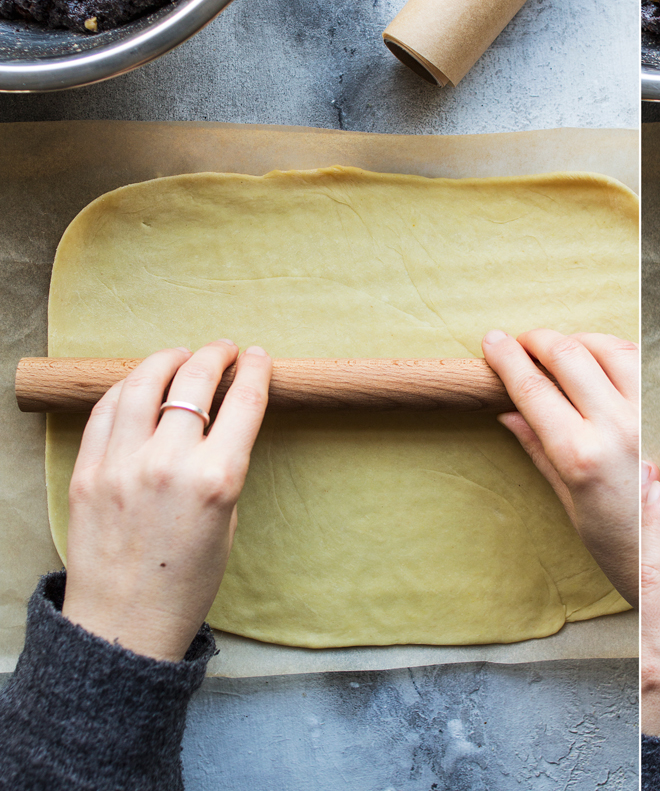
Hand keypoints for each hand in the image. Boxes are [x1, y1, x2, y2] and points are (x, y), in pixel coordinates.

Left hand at [61, 340, 271, 662]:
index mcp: (217, 479)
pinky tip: (140, 385)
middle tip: (224, 349)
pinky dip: (127, 388)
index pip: (243, 402)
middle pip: (194, 381)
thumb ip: (224, 465)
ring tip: (180, 356)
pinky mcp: (87, 472)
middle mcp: (168, 464)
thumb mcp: (228, 519)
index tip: (259, 357)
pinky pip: (106, 411)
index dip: (256, 371)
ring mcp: (121, 465)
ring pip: (142, 383)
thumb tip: (219, 421)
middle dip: (215, 355)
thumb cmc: (186, 581)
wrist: (125, 623)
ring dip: (166, 359)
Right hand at [482, 329, 638, 605]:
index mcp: (582, 455)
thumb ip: (539, 449)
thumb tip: (509, 410)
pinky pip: (640, 361)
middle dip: (537, 340)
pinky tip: (598, 358)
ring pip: (607, 348)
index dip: (507, 359)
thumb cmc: (619, 542)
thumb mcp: (568, 501)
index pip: (533, 388)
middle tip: (520, 341)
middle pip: (568, 356)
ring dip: (577, 341)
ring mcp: (649, 414)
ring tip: (558, 349)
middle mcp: (617, 427)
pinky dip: (613, 350)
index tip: (492, 342)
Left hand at [640, 462, 659, 753]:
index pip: (656, 580)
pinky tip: (649, 541)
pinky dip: (644, 560)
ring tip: (648, 491)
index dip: (656, 533)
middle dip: (645, 519)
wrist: (659, 779)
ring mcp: (637, 647)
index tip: (657, 490)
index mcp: (659, 654)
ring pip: (636, 580)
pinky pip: (639, 595)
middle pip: (640, 569)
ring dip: (642, 535)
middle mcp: (642, 644)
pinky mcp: (641, 652)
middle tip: (647, 469)